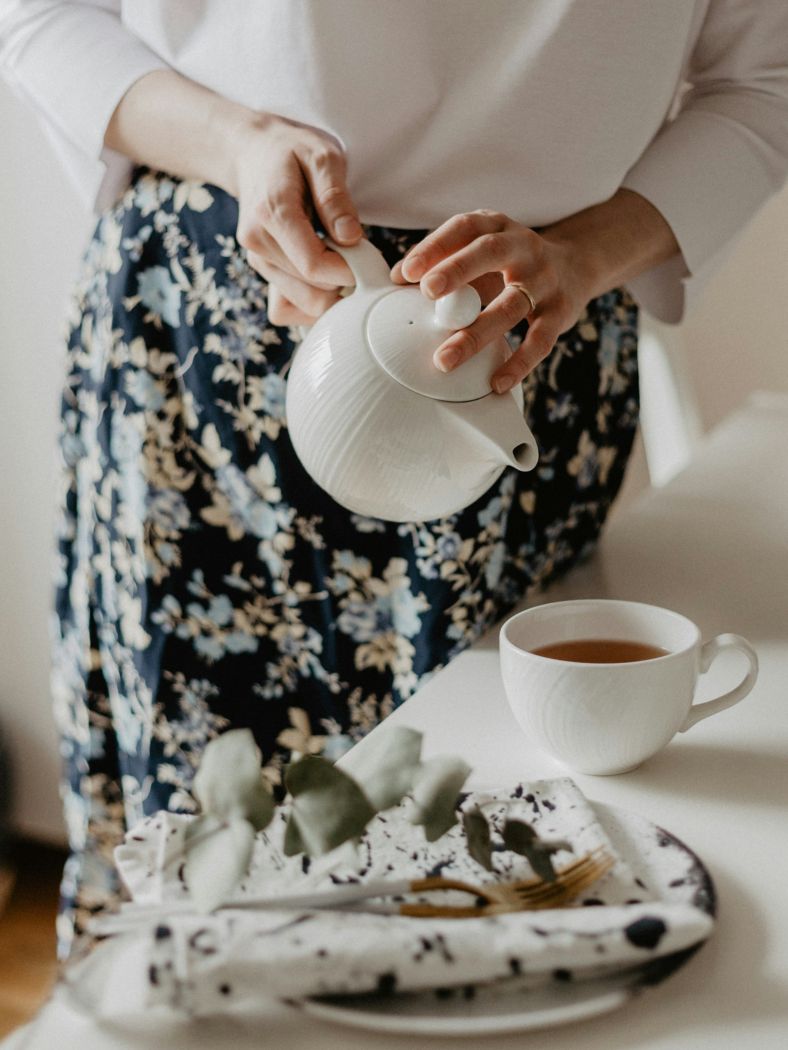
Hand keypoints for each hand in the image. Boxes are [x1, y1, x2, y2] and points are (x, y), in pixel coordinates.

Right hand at [231, 115, 363, 325]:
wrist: (251, 153)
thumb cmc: (292, 151)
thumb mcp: (321, 156)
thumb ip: (335, 198)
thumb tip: (351, 238)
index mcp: (272, 213)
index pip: (314, 265)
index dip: (349, 271)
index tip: (368, 257)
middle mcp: (258, 243)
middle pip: (313, 290)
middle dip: (345, 282)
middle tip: (360, 256)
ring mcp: (257, 261)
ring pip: (303, 304)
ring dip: (331, 292)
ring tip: (342, 260)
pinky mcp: (262, 271)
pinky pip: (288, 308)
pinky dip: (312, 301)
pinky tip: (324, 276)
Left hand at [390, 210, 593, 392]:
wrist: (575, 267)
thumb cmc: (508, 263)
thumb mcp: (478, 252)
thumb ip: (442, 262)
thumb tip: (395, 280)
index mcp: (497, 227)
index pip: (464, 228)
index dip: (435, 246)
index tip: (407, 272)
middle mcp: (523, 247)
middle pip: (489, 253)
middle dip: (457, 271)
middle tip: (427, 292)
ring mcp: (545, 280)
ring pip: (510, 306)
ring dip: (476, 334)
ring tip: (444, 360)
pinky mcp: (561, 312)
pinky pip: (540, 341)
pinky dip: (518, 363)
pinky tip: (496, 383)